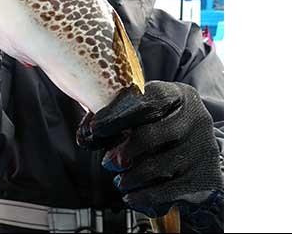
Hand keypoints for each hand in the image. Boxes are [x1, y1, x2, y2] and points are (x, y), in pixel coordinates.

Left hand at [76, 81, 222, 217]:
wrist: (200, 151)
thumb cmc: (165, 127)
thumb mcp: (148, 113)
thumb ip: (118, 117)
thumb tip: (86, 134)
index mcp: (179, 96)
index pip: (146, 102)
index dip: (116, 116)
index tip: (95, 129)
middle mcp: (196, 119)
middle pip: (151, 135)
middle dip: (122, 152)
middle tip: (108, 162)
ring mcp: (203, 149)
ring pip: (158, 167)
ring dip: (130, 177)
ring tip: (120, 180)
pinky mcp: (205, 178)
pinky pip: (168, 191)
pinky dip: (144, 196)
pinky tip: (132, 196)